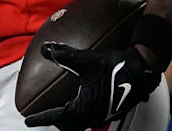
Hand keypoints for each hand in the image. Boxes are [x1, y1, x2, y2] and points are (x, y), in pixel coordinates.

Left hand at [24, 43, 161, 130]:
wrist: (142, 69)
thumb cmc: (116, 65)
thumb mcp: (87, 60)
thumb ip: (64, 55)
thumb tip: (45, 49)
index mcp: (85, 108)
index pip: (57, 117)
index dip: (41, 118)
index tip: (28, 120)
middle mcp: (94, 115)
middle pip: (69, 125)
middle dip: (54, 121)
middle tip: (42, 116)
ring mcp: (105, 114)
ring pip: (81, 123)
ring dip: (68, 120)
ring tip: (59, 113)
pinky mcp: (112, 110)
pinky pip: (91, 118)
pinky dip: (80, 115)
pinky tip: (81, 104)